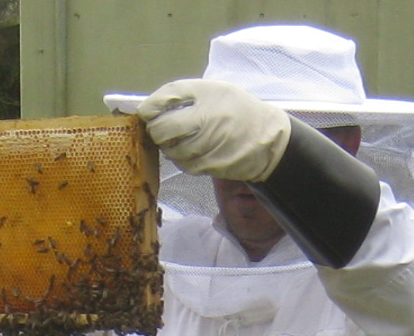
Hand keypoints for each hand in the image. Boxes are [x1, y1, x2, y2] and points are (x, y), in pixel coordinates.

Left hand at [136, 79, 290, 180]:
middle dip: (158, 131)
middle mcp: (203, 121)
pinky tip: (197, 149)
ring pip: (169, 151)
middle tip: (170, 127)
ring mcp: (205, 146)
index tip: (151, 112)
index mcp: (203, 96)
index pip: (159, 105)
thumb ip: (180, 94)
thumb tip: (147, 108)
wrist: (266, 138)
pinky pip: (183, 164)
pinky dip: (184, 158)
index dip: (149, 111)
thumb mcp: (211, 89)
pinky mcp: (207, 167)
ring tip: (189, 136)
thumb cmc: (236, 109)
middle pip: (160, 131)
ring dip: (172, 146)